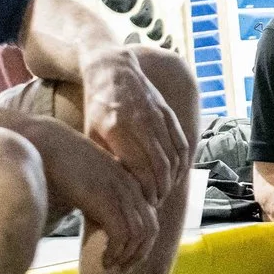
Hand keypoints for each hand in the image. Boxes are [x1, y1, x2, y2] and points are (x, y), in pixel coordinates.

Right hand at [29, 121, 159, 271]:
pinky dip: (116, 253)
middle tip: (122, 268)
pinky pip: (121, 235)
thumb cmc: (67, 164)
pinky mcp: (104, 200)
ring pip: (139, 235)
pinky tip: (104, 260)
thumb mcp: (95, 180)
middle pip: (150, 230)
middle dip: (139, 255)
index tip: (126, 257)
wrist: (52, 145)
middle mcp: (130, 188)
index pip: (151, 220)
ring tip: (111, 266)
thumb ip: (105, 197)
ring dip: (127, 257)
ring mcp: (119, 194)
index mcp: (131, 183)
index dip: (142, 244)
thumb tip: (103, 220)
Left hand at [78, 48, 188, 207]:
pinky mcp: (168, 112)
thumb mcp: (91, 133)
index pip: (140, 169)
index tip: (144, 204)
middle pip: (160, 166)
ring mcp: (157, 115)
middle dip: (160, 190)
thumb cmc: (96, 107)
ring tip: (163, 192)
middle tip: (155, 204)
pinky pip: (182, 143)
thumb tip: (120, 189)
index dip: (146, 191)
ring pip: (174, 156)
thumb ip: (106, 158)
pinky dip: (182, 163)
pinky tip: (175, 175)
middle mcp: (140, 121)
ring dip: (172, 179)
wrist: (111, 69)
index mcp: (116, 129)